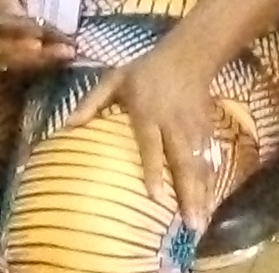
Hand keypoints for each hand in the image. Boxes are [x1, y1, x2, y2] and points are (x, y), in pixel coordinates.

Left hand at [64, 46, 235, 225]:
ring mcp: (193, 128)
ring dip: (202, 194)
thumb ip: (91, 102)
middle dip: (187, 193)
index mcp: (149, 112)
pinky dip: (211, 182)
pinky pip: (210, 159)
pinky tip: (210, 204)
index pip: (152, 145)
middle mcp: (173, 124)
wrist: (189, 55)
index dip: (154, 170)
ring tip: (200, 223)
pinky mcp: (207, 131)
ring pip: (199, 164)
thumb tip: (67, 127)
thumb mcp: (114, 78)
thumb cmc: (145, 71)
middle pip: (182, 160)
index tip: (156, 198)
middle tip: (191, 224)